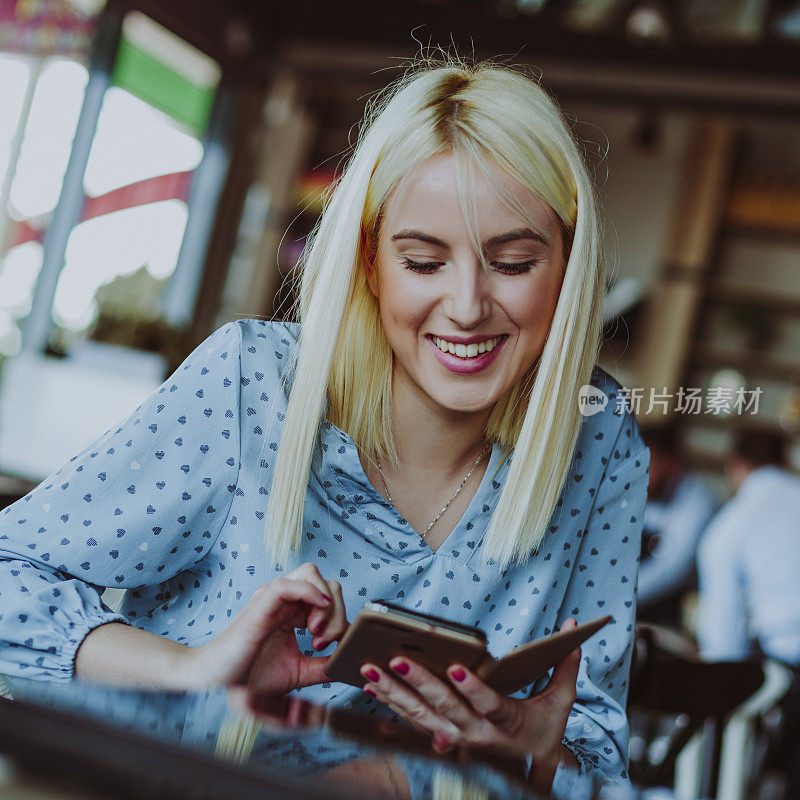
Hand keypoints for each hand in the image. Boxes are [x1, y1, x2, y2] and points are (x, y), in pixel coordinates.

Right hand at [183, 563, 347, 700]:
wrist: (217, 688)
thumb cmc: (251, 679)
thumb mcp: (298, 672)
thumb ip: (323, 666)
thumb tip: (348, 662)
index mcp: (293, 612)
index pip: (330, 596)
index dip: (340, 619)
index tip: (332, 648)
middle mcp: (284, 600)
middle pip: (326, 583)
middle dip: (337, 611)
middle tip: (324, 642)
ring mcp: (271, 598)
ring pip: (311, 574)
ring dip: (325, 602)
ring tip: (316, 633)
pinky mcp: (261, 603)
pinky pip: (288, 583)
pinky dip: (310, 593)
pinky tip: (315, 619)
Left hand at [360, 618, 580, 791]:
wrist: (530, 771)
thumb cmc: (543, 732)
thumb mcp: (559, 703)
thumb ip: (564, 667)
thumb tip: (572, 629)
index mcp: (507, 723)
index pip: (490, 704)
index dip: (473, 689)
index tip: (456, 668)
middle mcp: (478, 734)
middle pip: (445, 708)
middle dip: (418, 682)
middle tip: (396, 659)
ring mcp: (457, 740)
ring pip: (421, 717)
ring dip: (394, 693)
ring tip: (371, 671)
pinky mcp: (443, 740)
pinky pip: (412, 722)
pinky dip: (390, 706)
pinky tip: (371, 689)